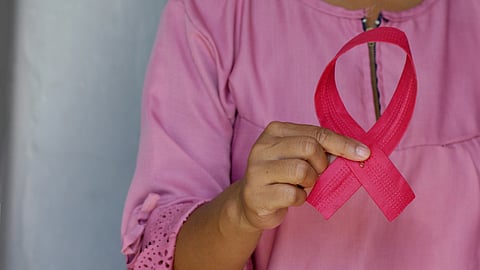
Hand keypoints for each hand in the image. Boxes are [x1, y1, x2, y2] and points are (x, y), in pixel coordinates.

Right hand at [238, 121, 370, 230]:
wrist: (252, 202)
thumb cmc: (282, 176)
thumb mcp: (299, 156)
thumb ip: (321, 151)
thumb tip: (356, 153)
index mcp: (275, 131)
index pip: (317, 132)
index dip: (343, 144)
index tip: (364, 153)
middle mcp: (262, 146)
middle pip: (310, 148)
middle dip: (322, 165)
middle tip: (318, 174)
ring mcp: (257, 170)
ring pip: (302, 171)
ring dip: (310, 182)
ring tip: (302, 185)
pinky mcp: (257, 194)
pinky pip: (293, 195)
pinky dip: (300, 199)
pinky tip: (291, 197)